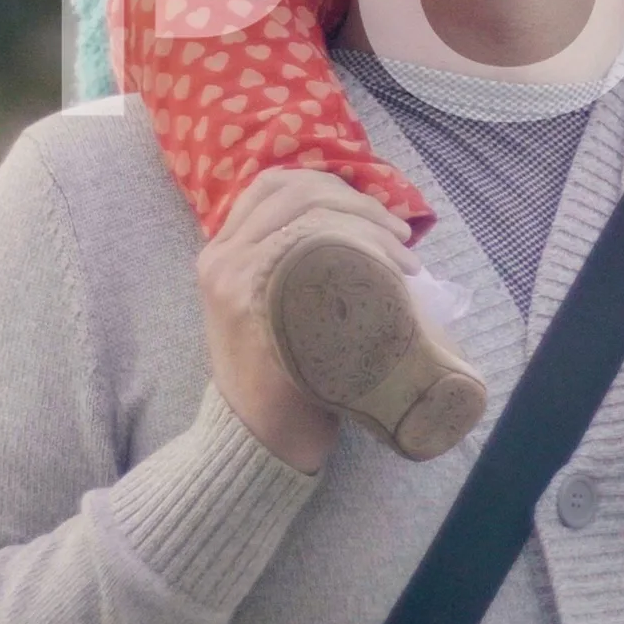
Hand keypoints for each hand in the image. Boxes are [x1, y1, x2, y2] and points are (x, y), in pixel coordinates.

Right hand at [193, 167, 420, 472]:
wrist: (257, 439)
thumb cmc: (280, 378)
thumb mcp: (269, 311)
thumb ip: (287, 272)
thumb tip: (350, 236)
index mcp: (220, 253)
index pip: (272, 186)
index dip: (327, 184)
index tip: (370, 209)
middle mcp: (220, 257)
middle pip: (295, 193)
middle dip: (358, 202)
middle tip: (399, 233)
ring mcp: (233, 277)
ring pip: (307, 215)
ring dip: (367, 222)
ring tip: (402, 251)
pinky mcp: (254, 302)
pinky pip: (307, 246)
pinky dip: (360, 246)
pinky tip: (389, 266)